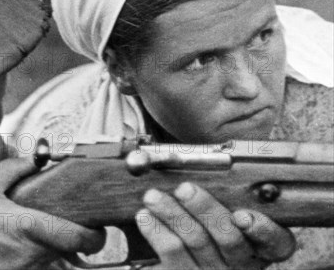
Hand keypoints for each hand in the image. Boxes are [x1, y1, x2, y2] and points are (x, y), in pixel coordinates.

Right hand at [0, 158, 105, 269]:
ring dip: (53, 246)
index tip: (97, 227)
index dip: (96, 235)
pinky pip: (36, 267)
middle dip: (76, 238)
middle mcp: (35, 253)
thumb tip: (36, 159)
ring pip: (55, 259)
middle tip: (70, 224)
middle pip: (72, 250)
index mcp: (31, 227)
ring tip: (35, 230)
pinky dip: (34, 256)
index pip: (81, 238)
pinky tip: (14, 246)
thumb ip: (12, 169)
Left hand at [135, 182, 295, 269]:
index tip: (243, 215)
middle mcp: (240, 264)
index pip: (276, 242)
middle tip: (184, 188)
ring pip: (196, 243)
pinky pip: (171, 254)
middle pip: (229, 239)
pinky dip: (156, 232)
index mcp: (259, 246)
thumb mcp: (220, 208)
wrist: (181, 257)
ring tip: (153, 196)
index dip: (263, 230)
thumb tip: (202, 162)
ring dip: (172, 214)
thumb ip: (222, 191)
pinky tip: (145, 216)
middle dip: (205, 210)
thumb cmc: (204, 223)